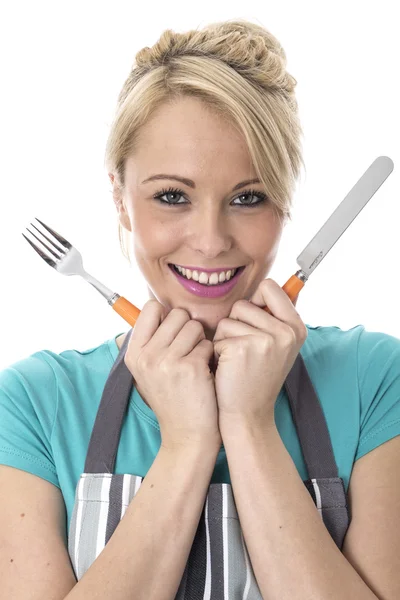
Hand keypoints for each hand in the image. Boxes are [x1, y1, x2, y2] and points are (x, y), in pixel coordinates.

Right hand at [124, 300, 220, 450]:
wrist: (187, 435)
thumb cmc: (174, 398)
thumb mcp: (149, 371)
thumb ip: (153, 340)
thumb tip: (162, 306)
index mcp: (133, 353)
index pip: (151, 307)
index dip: (168, 315)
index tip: (174, 331)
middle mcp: (146, 355)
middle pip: (177, 313)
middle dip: (188, 328)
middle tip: (188, 352)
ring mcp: (166, 361)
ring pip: (194, 326)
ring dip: (201, 342)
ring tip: (196, 363)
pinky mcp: (190, 367)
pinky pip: (207, 344)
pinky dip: (210, 357)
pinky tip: (204, 375)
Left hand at [212, 279, 307, 428]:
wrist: (248, 414)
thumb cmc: (256, 377)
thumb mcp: (277, 346)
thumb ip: (274, 316)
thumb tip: (273, 284)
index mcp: (296, 327)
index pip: (269, 287)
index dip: (254, 302)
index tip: (254, 323)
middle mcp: (285, 331)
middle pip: (243, 304)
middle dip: (236, 325)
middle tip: (245, 352)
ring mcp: (266, 340)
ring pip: (228, 320)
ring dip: (224, 339)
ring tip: (236, 360)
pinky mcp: (242, 348)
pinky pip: (219, 335)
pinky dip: (217, 351)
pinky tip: (229, 369)